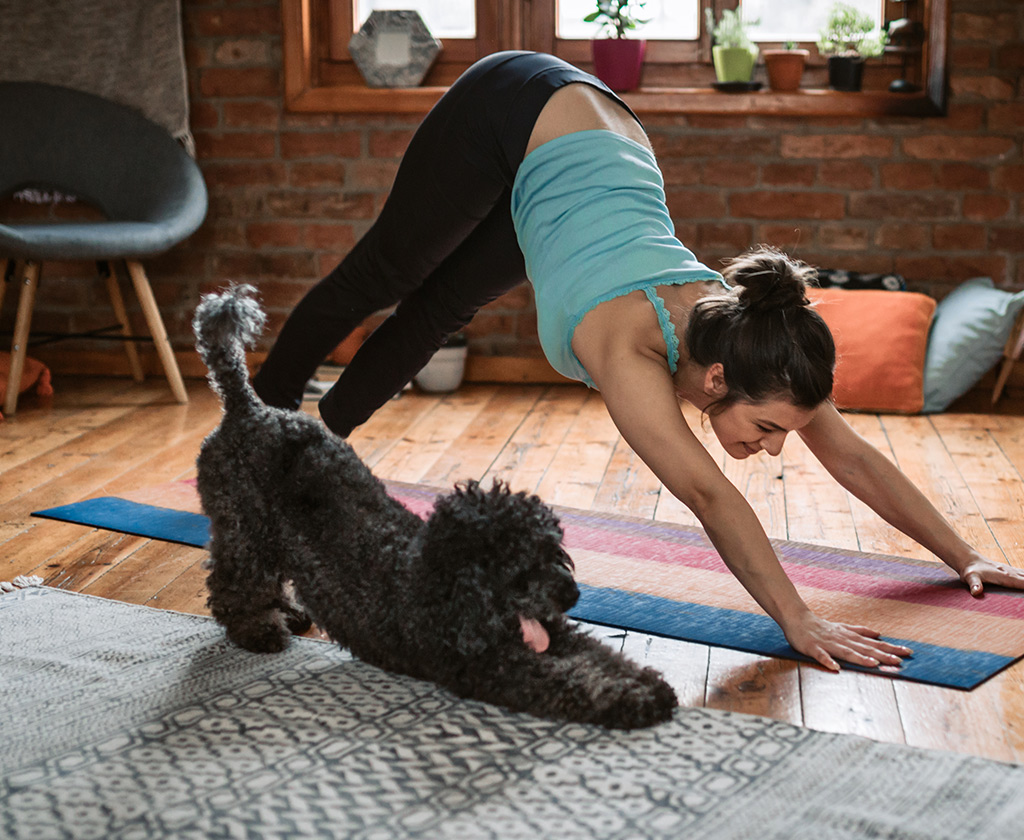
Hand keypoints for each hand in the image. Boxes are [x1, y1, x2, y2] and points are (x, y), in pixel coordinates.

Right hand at [783, 611, 911, 672]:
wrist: (797, 619)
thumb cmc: (821, 626)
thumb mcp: (844, 627)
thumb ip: (861, 631)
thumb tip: (879, 633)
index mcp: (851, 636)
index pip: (874, 643)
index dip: (891, 648)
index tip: (908, 652)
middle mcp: (843, 640)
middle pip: (864, 648)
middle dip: (882, 655)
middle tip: (899, 661)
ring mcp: (828, 644)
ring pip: (846, 652)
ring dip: (860, 658)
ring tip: (874, 664)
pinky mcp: (813, 648)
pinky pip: (821, 656)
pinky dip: (828, 661)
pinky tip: (835, 668)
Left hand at [959, 556, 1023, 596]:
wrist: (967, 559)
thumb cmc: (969, 571)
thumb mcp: (970, 577)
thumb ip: (974, 584)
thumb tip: (976, 591)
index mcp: (1005, 577)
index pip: (1023, 583)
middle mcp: (1009, 572)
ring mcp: (1009, 570)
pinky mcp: (1007, 570)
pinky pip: (1021, 573)